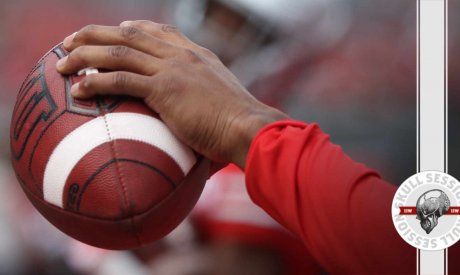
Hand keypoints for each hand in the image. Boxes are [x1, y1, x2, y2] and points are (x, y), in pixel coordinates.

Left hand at [56, 20, 287, 168]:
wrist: (249, 127)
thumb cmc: (239, 126)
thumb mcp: (223, 103)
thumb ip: (205, 102)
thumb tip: (197, 124)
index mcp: (197, 55)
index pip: (160, 31)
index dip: (133, 28)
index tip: (116, 30)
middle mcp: (182, 55)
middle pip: (130, 34)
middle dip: (96, 33)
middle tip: (70, 41)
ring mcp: (173, 68)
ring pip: (119, 52)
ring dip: (86, 54)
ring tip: (62, 62)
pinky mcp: (165, 89)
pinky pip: (121, 79)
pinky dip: (95, 81)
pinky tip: (78, 88)